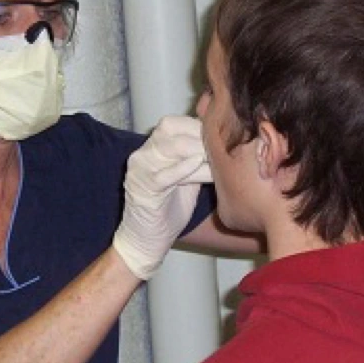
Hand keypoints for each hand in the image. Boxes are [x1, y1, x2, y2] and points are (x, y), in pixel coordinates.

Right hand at [112, 115, 212, 279]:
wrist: (146, 239)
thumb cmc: (169, 208)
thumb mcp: (186, 175)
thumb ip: (196, 155)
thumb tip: (222, 137)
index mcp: (150, 148)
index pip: (173, 123)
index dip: (198, 126)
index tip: (222, 136)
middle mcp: (141, 154)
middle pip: (172, 130)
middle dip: (201, 136)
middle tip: (224, 147)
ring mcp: (139, 170)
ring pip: (171, 148)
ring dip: (199, 151)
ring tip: (219, 160)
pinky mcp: (142, 189)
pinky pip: (164, 174)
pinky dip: (184, 168)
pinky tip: (200, 166)